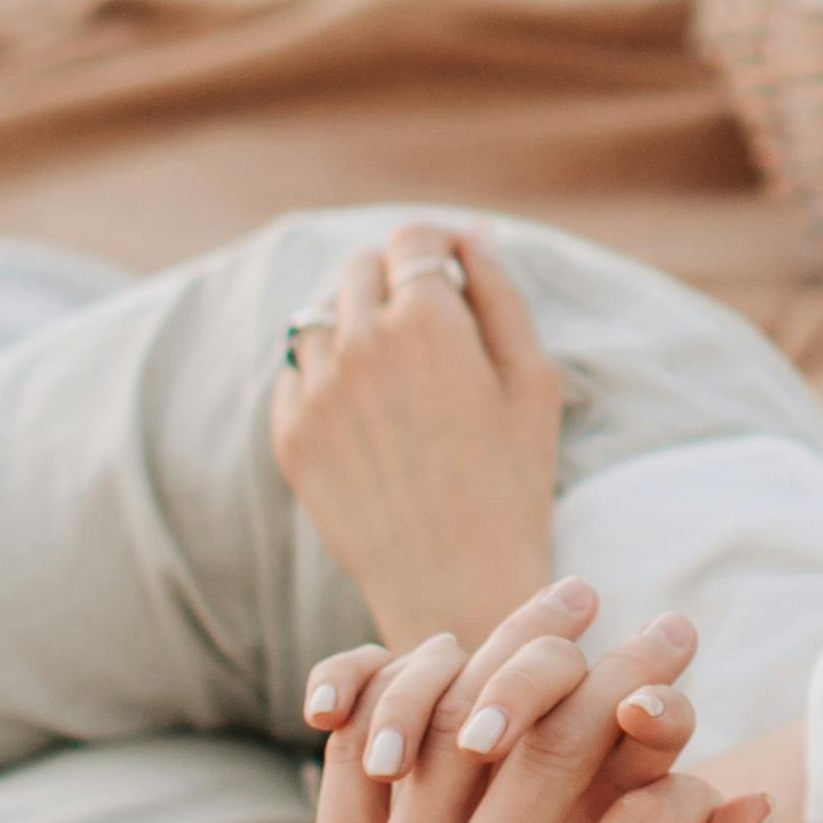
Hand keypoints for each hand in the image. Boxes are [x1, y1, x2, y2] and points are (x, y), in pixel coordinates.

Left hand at [182, 578, 761, 822]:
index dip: (692, 796)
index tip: (712, 784)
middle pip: (558, 751)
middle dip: (631, 681)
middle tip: (679, 632)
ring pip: (455, 727)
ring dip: (519, 650)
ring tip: (571, 602)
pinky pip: (353, 760)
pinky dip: (393, 695)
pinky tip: (441, 652)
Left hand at [269, 221, 564, 651]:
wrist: (454, 585)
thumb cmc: (512, 482)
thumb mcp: (532, 381)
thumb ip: (500, 295)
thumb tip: (472, 237)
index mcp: (427, 320)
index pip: (412, 239)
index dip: (435, 243)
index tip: (451, 264)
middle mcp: (359, 343)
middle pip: (359, 268)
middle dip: (393, 276)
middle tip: (425, 318)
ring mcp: (316, 390)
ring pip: (318, 315)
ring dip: (351, 320)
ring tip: (389, 362)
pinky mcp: (289, 435)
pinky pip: (293, 372)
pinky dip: (323, 371)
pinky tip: (363, 407)